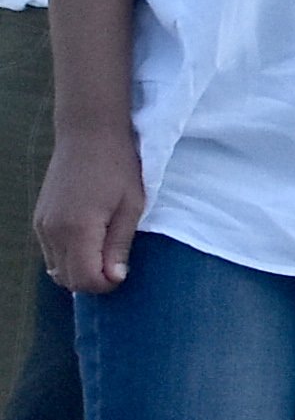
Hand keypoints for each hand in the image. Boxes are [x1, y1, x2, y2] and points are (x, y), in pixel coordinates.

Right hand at [35, 123, 144, 292]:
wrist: (88, 134)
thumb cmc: (118, 167)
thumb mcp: (131, 206)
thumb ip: (119, 245)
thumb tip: (115, 278)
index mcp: (76, 229)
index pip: (85, 279)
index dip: (107, 285)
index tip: (124, 273)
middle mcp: (51, 231)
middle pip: (67, 279)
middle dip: (93, 281)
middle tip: (117, 266)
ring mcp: (41, 225)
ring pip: (56, 269)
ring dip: (80, 271)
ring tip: (105, 253)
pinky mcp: (39, 219)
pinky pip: (50, 253)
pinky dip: (68, 258)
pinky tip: (90, 244)